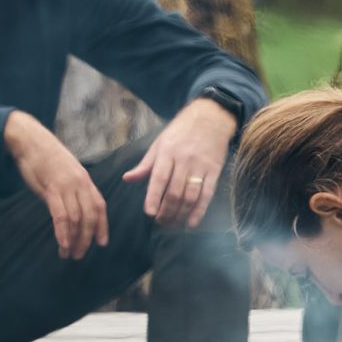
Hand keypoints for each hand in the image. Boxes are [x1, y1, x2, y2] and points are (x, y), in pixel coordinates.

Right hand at [5, 111, 108, 259]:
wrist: (30, 140)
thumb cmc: (46, 157)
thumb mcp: (66, 172)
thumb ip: (73, 189)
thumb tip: (74, 208)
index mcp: (85, 180)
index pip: (100, 206)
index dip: (102, 226)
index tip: (101, 242)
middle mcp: (80, 184)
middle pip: (90, 216)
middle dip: (87, 238)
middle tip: (80, 254)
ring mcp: (67, 186)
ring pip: (76, 219)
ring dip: (73, 239)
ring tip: (68, 253)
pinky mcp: (52, 189)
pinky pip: (61, 215)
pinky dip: (63, 232)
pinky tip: (62, 244)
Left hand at [122, 97, 235, 227]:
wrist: (210, 117)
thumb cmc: (181, 131)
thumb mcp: (159, 143)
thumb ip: (145, 164)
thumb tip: (127, 179)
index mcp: (167, 152)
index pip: (159, 178)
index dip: (154, 197)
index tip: (150, 213)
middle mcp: (184, 160)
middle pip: (175, 192)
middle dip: (167, 211)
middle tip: (161, 222)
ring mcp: (200, 166)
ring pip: (190, 196)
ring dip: (181, 214)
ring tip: (173, 224)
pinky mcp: (214, 170)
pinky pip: (207, 194)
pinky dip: (199, 211)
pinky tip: (192, 223)